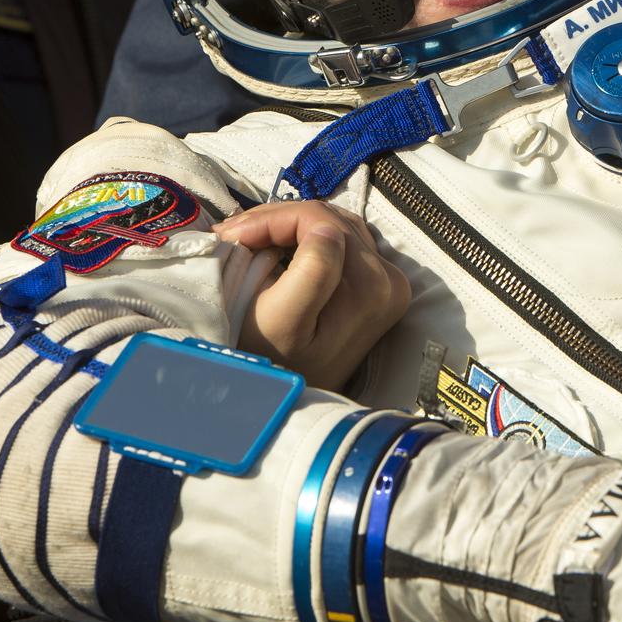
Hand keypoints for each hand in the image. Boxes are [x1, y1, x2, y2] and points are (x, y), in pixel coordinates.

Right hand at [214, 200, 409, 391]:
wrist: (290, 403)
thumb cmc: (276, 364)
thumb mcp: (283, 322)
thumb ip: (312, 270)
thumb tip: (324, 226)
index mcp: (371, 286)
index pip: (317, 219)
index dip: (269, 220)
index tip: (230, 237)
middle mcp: (390, 280)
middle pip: (328, 218)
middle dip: (275, 220)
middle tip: (232, 237)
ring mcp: (388, 282)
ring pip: (334, 223)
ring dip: (289, 226)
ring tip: (248, 242)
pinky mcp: (379, 285)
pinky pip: (342, 239)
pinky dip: (306, 237)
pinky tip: (275, 250)